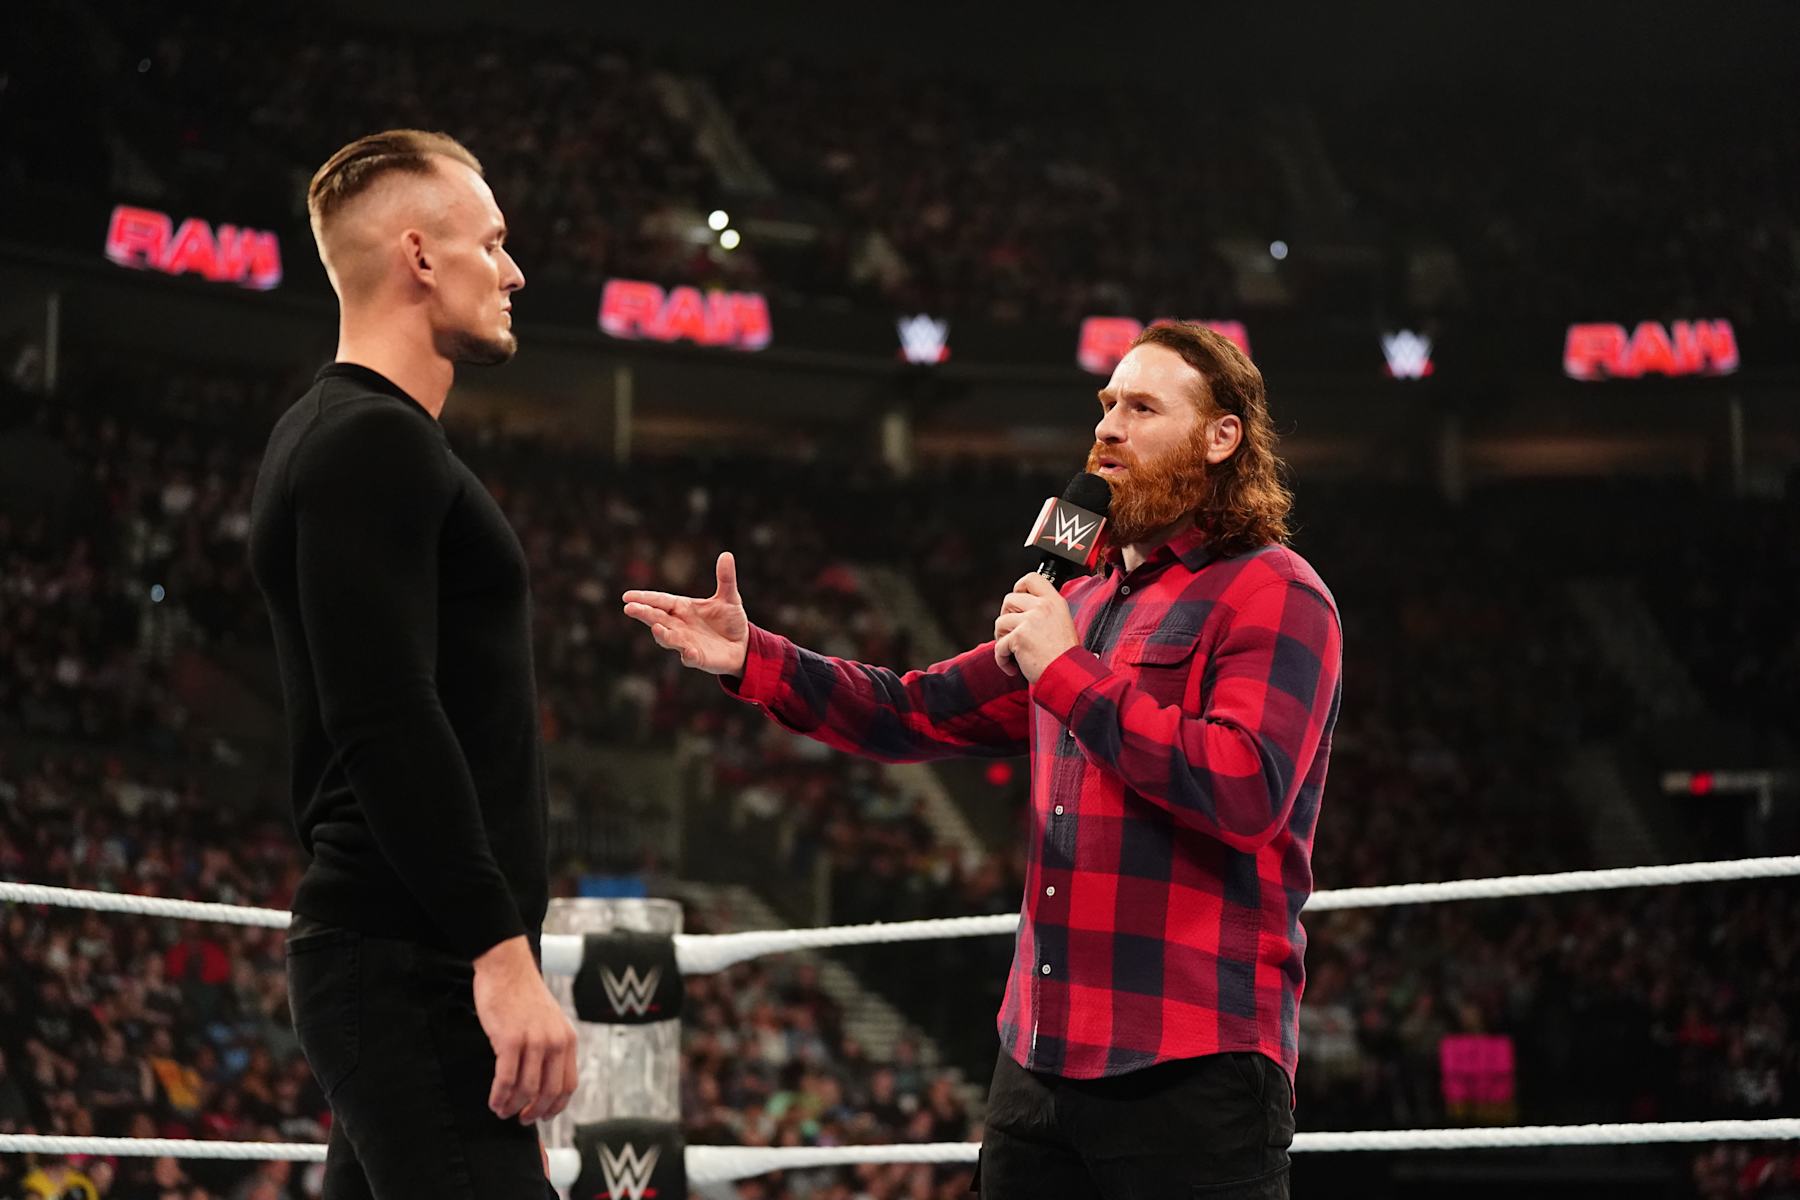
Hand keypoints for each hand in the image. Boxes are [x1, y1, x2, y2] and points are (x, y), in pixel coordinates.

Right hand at [472, 937, 578, 1123]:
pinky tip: (493, 1101)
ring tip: (501, 1110)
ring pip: (526, 1089)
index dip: (556, 1107)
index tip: (543, 1116)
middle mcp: (555, 1042)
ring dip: (512, 1106)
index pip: (568, 1085)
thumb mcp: (550, 1021)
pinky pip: (506, 1079)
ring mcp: (534, 1040)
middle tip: (519, 1119)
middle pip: (549, 1092)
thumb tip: (544, 1082)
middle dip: (533, 1112)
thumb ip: (552, 1048)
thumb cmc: (523, 996)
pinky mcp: (510, 1039)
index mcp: (567, 1039)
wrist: (508, 968)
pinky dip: (499, 1096)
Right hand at [622, 552, 750, 676]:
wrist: (741, 645)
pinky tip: (689, 651)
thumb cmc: (729, 620)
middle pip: (657, 618)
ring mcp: (687, 643)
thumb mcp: (729, 597)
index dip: (645, 598)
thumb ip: (725, 579)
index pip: (660, 601)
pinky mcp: (698, 658)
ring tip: (655, 627)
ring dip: (662, 634)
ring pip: (669, 639)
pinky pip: (690, 658)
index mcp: (682, 608)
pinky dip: (689, 655)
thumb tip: (726, 554)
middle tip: (629, 608)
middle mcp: (680, 625)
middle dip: (644, 614)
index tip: (627, 596)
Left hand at [993, 573, 1079, 682]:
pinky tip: (1012, 667)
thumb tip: (1023, 610)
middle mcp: (1042, 607)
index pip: (1032, 578)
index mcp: (1054, 602)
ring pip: (1000, 622)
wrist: (1068, 673)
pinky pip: (999, 646)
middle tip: (1012, 632)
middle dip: (1006, 616)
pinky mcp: (1018, 637)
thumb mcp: (1062, 622)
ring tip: (1011, 651)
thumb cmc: (1066, 655)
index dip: (1019, 587)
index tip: (1017, 601)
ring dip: (1001, 638)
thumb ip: (1045, 612)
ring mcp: (1029, 621)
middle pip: (1009, 599)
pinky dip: (1002, 658)